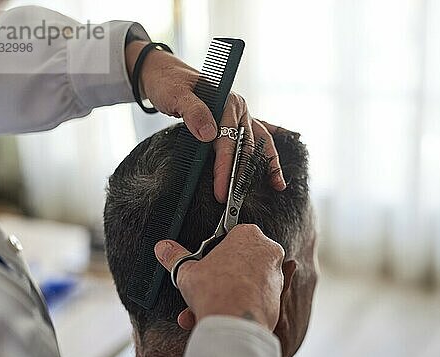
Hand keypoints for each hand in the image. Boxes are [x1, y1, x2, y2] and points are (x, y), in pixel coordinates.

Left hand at [126, 41, 285, 201]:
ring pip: (258, 143)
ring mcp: (238, 115)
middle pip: (247, 146)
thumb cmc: (169, 83)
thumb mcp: (176, 95)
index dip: (226, 167)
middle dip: (243, 174)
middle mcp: (238, 108)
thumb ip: (193, 113)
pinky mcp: (233, 121)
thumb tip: (210, 135)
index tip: (222, 189)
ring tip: (278, 184)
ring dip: (268, 164)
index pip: (229, 141)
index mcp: (228, 101)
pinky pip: (256, 136)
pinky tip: (276, 163)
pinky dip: (267, 150)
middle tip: (237, 199)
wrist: (162, 74)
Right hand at [154, 224, 284, 330]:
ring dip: (225, 294)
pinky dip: (237, 305)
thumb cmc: (215, 292)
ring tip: (202, 308)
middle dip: (220, 276)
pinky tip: (217, 316)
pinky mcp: (278, 298)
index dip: (215, 249)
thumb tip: (163, 248)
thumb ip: (175, 257)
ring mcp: (276, 275)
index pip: (231, 234)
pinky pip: (253, 298)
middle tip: (204, 286)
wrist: (235, 326)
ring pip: (246, 281)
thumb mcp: (186, 272)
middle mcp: (269, 251)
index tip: (207, 260)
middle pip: (239, 260)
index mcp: (249, 235)